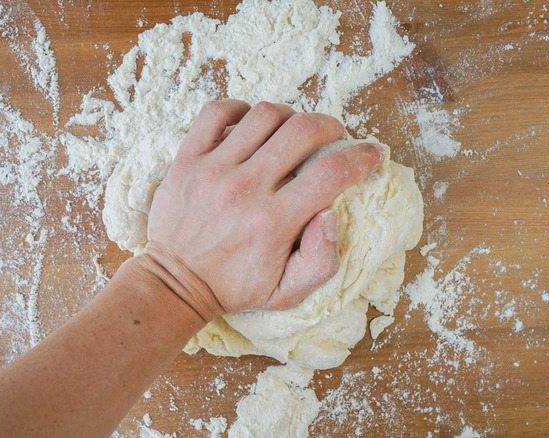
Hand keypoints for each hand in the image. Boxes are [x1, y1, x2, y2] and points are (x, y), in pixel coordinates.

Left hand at [142, 100, 384, 320]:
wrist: (174, 284)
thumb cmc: (233, 287)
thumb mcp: (286, 293)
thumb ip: (320, 261)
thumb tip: (331, 215)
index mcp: (274, 222)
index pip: (332, 173)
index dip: (363, 157)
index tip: (374, 153)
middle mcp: (245, 189)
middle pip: (303, 131)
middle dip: (331, 128)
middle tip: (334, 139)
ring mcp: (213, 169)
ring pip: (264, 114)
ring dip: (289, 117)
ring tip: (292, 134)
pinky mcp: (187, 158)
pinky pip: (216, 111)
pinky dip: (239, 109)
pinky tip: (250, 126)